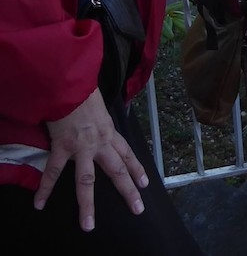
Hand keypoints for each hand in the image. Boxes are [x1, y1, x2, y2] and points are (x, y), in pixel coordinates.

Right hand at [34, 88, 148, 231]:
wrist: (72, 84)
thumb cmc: (85, 92)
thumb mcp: (99, 108)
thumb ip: (100, 122)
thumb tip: (97, 126)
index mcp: (110, 132)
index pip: (127, 153)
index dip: (137, 169)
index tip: (145, 184)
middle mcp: (100, 142)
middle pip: (117, 170)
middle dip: (128, 190)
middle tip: (138, 209)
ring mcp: (82, 147)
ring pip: (87, 180)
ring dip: (87, 204)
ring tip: (88, 225)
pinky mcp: (63, 147)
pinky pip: (54, 172)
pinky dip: (45, 188)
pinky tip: (39, 204)